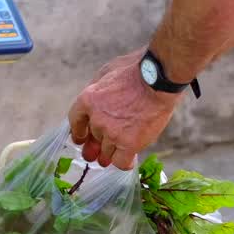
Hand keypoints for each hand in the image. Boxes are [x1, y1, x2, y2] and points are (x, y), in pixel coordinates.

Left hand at [68, 50, 180, 169]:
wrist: (158, 79)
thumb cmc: (137, 70)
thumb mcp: (107, 71)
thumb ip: (96, 88)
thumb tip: (92, 102)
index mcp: (87, 99)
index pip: (75, 122)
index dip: (79, 133)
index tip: (82, 139)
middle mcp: (96, 119)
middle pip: (95, 138)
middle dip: (99, 144)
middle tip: (101, 152)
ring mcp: (112, 132)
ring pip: (106, 153)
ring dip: (112, 153)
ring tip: (120, 152)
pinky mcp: (129, 143)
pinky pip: (121, 162)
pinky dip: (124, 163)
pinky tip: (130, 159)